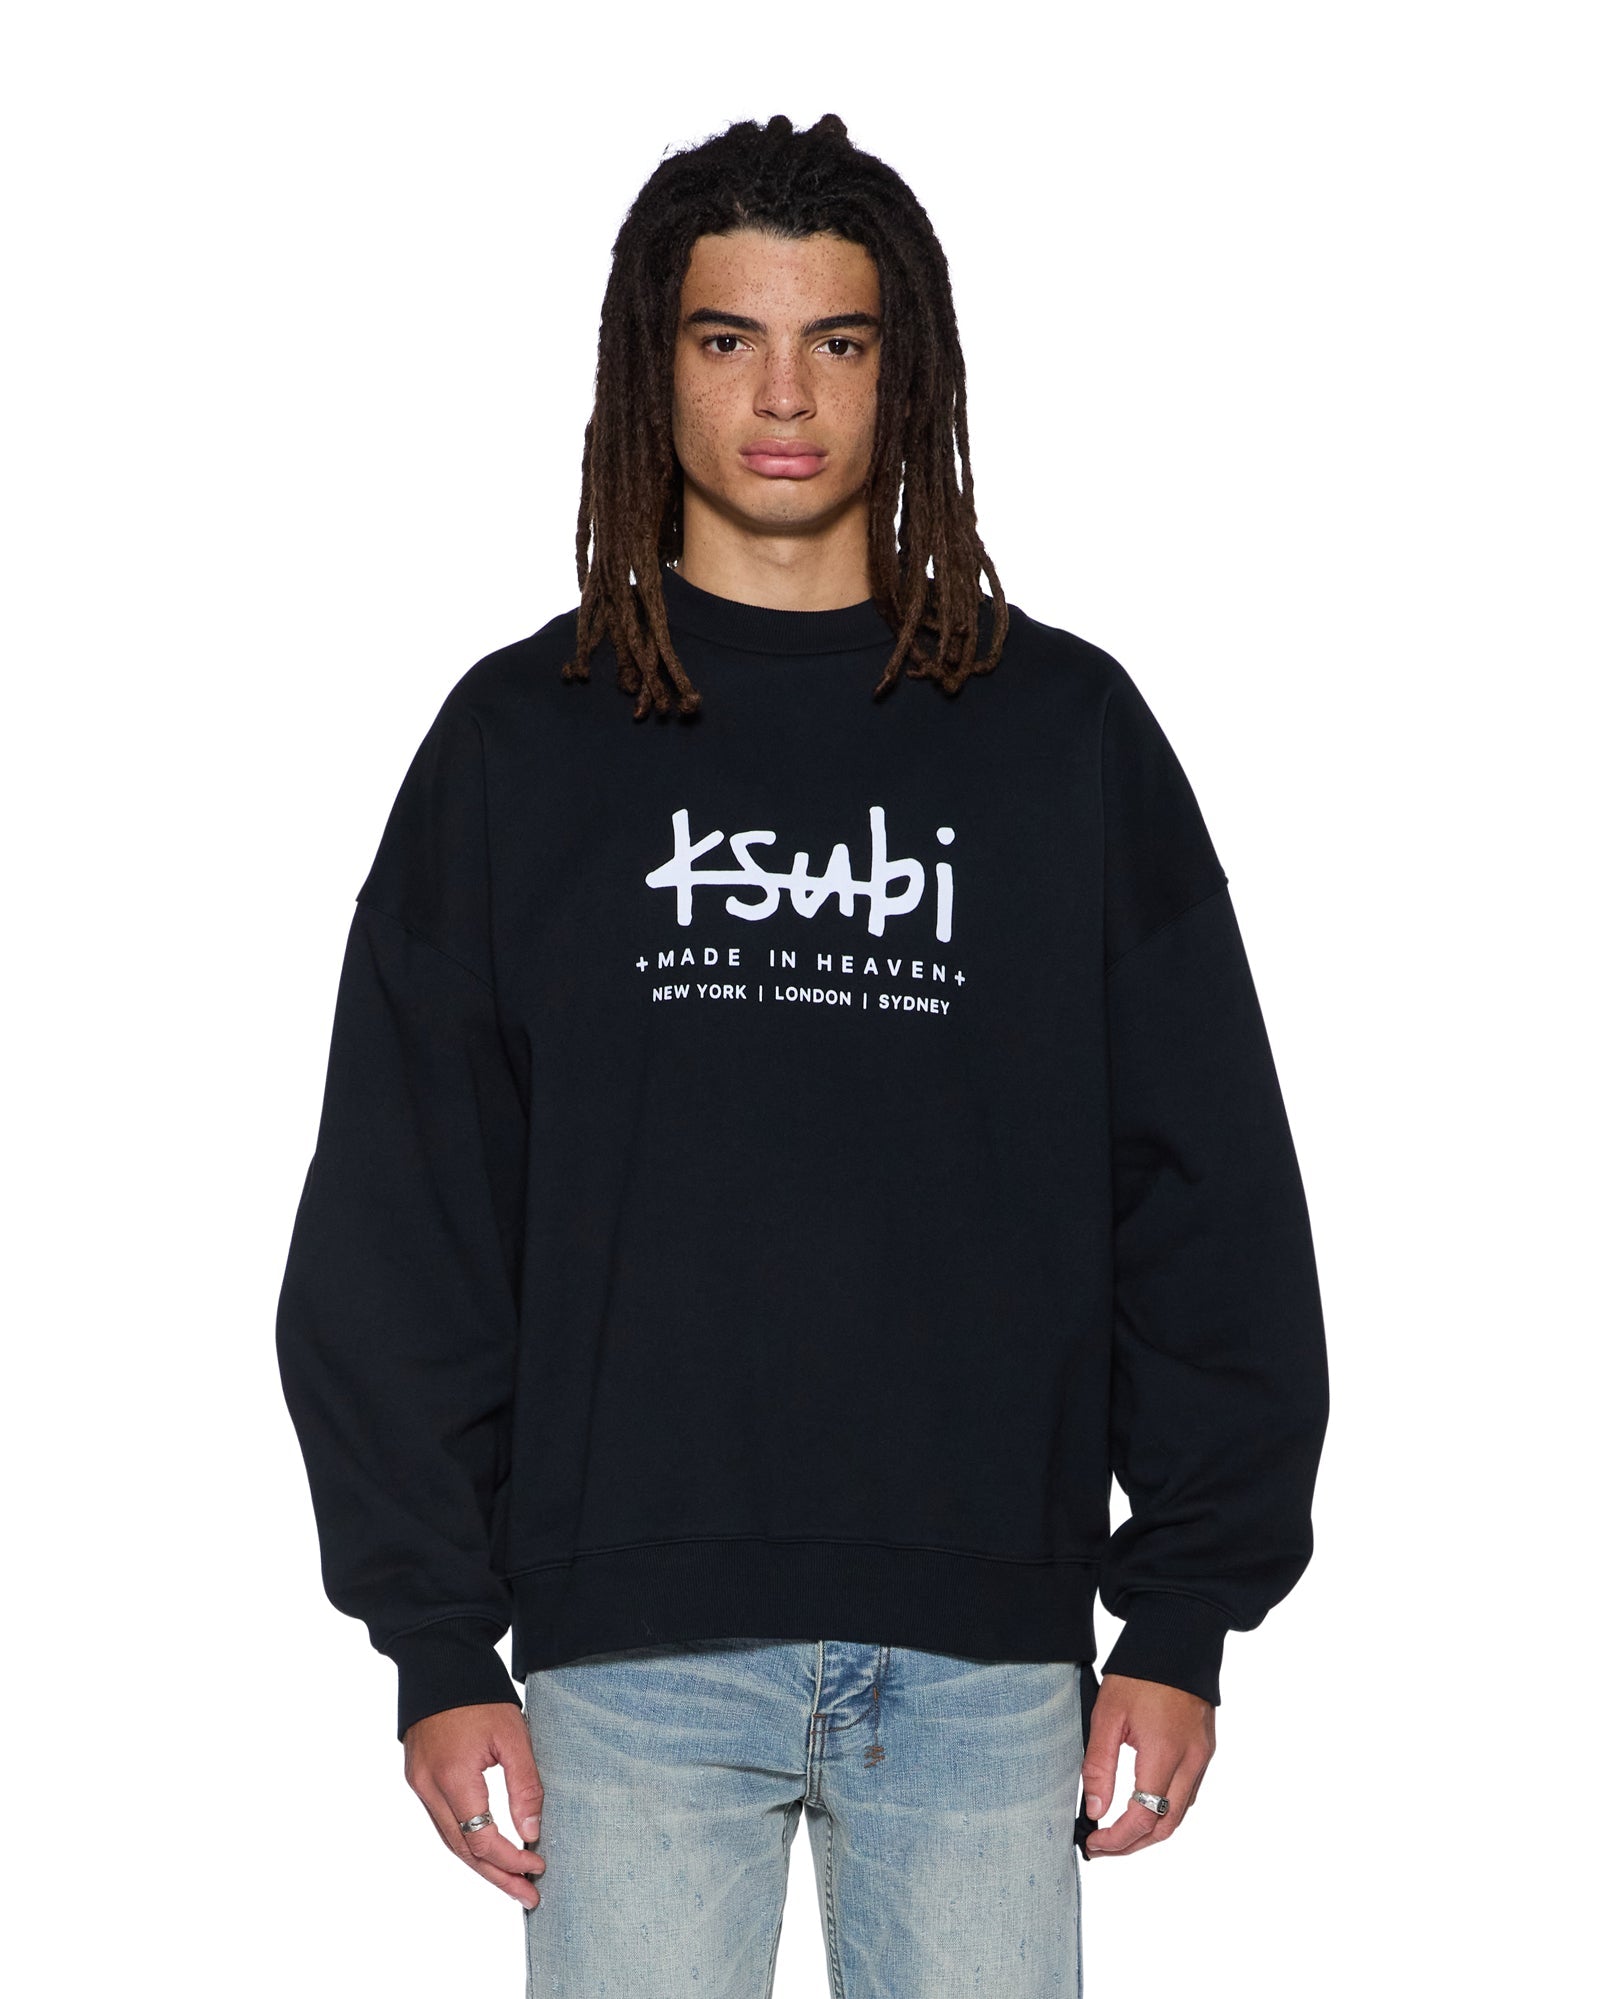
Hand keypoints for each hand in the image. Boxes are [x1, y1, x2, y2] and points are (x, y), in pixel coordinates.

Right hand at [403, 1701, 546, 1907]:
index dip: (511, 1859)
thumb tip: (531, 1832)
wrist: (438, 1658)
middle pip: (462, 1850)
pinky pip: (442, 1821)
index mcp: (452, 1777)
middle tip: (527, 1896)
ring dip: (480, 1863)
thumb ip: (524, 1785)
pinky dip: (465, 1840)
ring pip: (449, 1839)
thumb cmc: (479, 1692)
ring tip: (511, 1882)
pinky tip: (485, 1850)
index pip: (481, 1839)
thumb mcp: (513, 1734)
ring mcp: (418, 1783)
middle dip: (496, 1876)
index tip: (538, 1866)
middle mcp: (428, 1787)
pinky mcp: (418, 1776)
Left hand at [1080, 1672, 1214, 1857]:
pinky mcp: (1206, 1748)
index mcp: (1166, 1753)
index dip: (1117, 1839)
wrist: (1178, 1638)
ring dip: (1151, 1829)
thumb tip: (1095, 1810)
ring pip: (1180, 1812)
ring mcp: (1203, 1756)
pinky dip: (1165, 1808)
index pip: (1143, 1817)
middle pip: (1167, 1826)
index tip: (1093, 1843)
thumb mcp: (1107, 1714)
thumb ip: (1099, 1765)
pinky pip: (1189, 1792)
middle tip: (1103, 1847)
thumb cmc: (1140, 1672)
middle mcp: (1192, 1761)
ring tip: (1118, 1831)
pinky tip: (1143, 1805)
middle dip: (1133, 1844)